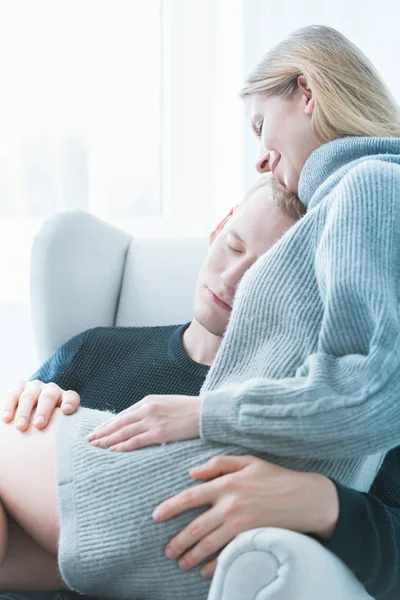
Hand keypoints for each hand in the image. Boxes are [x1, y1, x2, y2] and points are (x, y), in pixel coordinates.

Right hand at [3, 379, 79, 430]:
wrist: (36, 409)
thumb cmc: (51, 423)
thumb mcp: (60, 424)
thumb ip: (65, 430)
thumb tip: (71, 447)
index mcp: (65, 398)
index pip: (71, 398)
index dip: (70, 403)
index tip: (66, 411)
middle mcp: (51, 389)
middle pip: (49, 397)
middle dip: (43, 411)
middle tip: (39, 425)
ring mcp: (35, 387)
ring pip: (29, 396)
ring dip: (24, 411)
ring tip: (20, 427)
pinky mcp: (20, 387)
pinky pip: (14, 395)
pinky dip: (9, 407)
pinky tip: (6, 419)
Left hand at [86, 395, 202, 450]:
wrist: (208, 412)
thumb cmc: (190, 410)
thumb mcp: (167, 405)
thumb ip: (153, 412)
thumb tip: (141, 423)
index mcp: (149, 401)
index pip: (123, 415)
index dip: (108, 424)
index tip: (97, 431)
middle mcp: (148, 409)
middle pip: (119, 422)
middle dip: (102, 432)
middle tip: (89, 440)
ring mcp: (153, 420)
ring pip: (124, 431)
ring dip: (108, 439)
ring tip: (95, 446)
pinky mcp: (161, 432)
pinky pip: (136, 440)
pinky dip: (123, 445)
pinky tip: (113, 450)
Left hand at [152, 455, 338, 578]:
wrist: (305, 497)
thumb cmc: (275, 476)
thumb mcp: (247, 460)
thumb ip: (217, 464)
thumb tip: (191, 473)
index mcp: (226, 483)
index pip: (190, 497)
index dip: (170, 508)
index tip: (156, 516)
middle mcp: (230, 505)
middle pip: (196, 527)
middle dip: (179, 541)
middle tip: (168, 551)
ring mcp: (240, 524)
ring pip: (208, 544)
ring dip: (192, 556)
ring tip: (181, 563)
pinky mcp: (251, 537)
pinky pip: (228, 555)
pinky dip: (214, 565)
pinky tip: (205, 570)